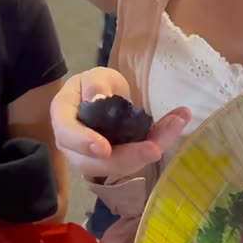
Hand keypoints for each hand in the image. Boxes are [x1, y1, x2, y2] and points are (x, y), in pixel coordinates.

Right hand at [50, 67, 189, 179]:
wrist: (102, 98)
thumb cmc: (93, 86)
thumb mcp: (95, 76)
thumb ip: (95, 84)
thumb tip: (98, 99)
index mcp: (64, 118)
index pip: (67, 134)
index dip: (84, 143)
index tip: (104, 149)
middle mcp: (74, 146)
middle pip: (94, 162)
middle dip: (127, 158)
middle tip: (155, 148)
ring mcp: (95, 159)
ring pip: (119, 166)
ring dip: (149, 150)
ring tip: (175, 124)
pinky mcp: (118, 162)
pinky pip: (136, 159)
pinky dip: (159, 142)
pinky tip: (178, 122)